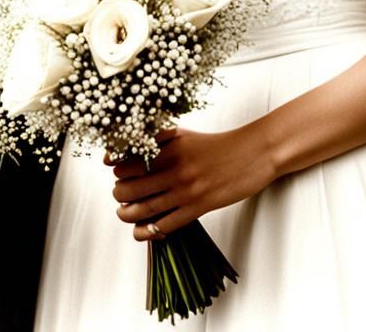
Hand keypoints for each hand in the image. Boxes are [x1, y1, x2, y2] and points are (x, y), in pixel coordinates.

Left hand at [110, 125, 275, 240]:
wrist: (252, 153)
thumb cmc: (217, 145)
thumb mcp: (184, 135)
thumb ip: (158, 139)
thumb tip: (132, 148)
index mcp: (168, 148)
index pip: (129, 161)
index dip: (117, 168)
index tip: (114, 171)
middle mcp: (174, 169)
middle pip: (133, 187)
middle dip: (119, 193)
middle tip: (118, 194)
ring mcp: (186, 190)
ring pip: (146, 208)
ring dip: (128, 214)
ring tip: (122, 212)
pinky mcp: (200, 207)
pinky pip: (168, 224)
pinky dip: (151, 231)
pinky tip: (143, 231)